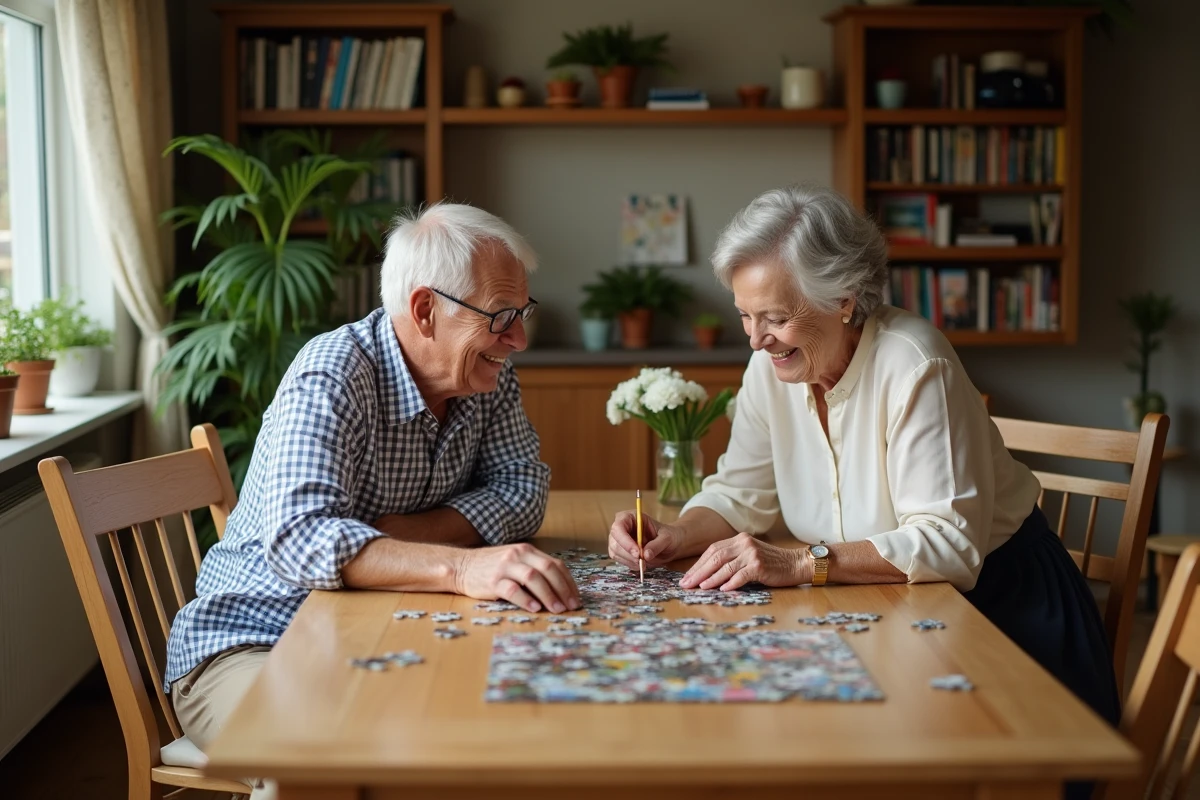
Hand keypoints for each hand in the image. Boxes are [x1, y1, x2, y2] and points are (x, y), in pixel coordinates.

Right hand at [452, 543, 579, 613]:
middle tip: (570, 606)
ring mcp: (505, 567)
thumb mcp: (516, 562)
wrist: (461, 566)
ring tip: (557, 609)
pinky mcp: (492, 581)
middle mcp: (518, 555)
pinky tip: (535, 608)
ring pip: (533, 578)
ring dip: (548, 595)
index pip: (555, 564)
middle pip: (547, 570)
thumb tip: (560, 592)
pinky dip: (526, 600)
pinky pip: (512, 590)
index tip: (575, 598)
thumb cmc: (492, 568)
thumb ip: (534, 570)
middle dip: (562, 589)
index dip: (568, 582)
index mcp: (527, 551)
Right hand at [608, 510, 687, 569]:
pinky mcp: (620, 551)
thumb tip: (646, 555)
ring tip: (644, 564)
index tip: (637, 553)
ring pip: (615, 552)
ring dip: (629, 561)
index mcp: (631, 517)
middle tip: (642, 562)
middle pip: (614, 541)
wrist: (671, 545)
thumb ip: (657, 545)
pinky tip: (640, 564)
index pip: (618, 527)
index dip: (625, 540)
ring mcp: (619, 539)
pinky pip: (619, 560)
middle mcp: (622, 527)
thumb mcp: (667, 538)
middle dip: (628, 554)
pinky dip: (630, 564)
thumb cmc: (669, 536)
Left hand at [679, 532, 805, 590]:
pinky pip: (741, 575)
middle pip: (716, 557)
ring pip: (726, 567)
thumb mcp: (749, 555)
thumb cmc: (771, 563)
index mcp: (738, 539)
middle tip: (686, 584)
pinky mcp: (760, 565)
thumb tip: (707, 575)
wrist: (796, 564)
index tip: (687, 576)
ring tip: (700, 587)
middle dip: (699, 572)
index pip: (713, 550)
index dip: (698, 564)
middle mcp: (744, 543)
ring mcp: (752, 554)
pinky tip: (722, 590)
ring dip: (711, 578)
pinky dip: (731, 583)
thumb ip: (732, 560)